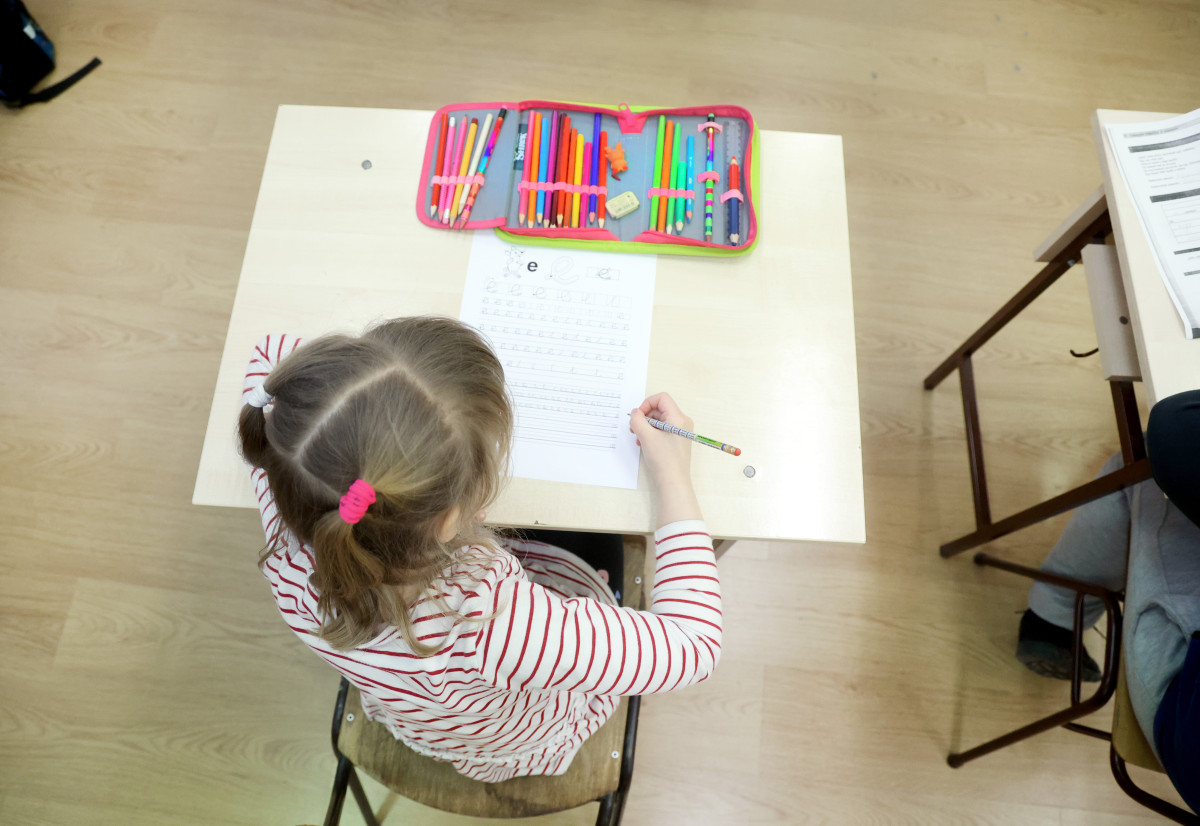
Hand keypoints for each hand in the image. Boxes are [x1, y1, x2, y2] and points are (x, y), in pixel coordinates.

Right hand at [630, 392, 702, 524]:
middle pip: (659, 409)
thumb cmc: (664, 460)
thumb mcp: (646, 436)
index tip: (638, 416)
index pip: (662, 398)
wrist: (672, 483)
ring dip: (646, 426)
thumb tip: (635, 413)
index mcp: (678, 418)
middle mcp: (681, 423)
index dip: (647, 403)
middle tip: (635, 428)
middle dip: (645, 417)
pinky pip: (661, 430)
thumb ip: (638, 420)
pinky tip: (643, 443)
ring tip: (638, 437)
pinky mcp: (675, 441)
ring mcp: (679, 432)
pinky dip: (651, 434)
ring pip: (659, 420)